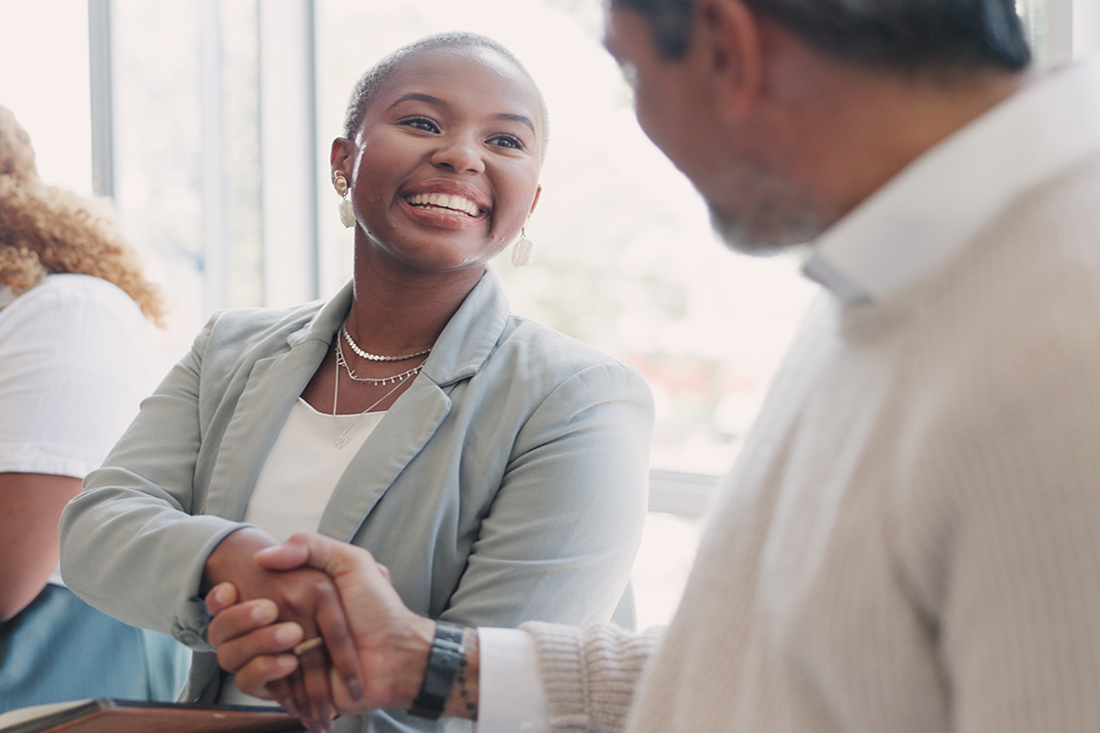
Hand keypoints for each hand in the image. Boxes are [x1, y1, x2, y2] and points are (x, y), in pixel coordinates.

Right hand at [207, 532, 437, 715]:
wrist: (396, 652)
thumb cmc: (378, 608)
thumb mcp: (351, 562)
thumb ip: (310, 547)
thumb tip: (264, 555)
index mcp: (291, 602)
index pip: (240, 599)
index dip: (224, 599)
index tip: (227, 590)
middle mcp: (281, 629)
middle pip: (230, 629)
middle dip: (237, 622)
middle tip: (266, 613)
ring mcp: (280, 659)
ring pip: (233, 655)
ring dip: (255, 647)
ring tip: (289, 644)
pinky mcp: (285, 689)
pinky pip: (250, 683)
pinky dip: (264, 675)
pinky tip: (286, 666)